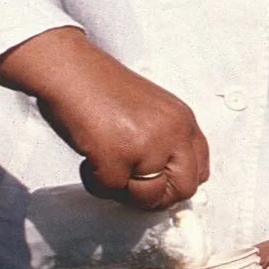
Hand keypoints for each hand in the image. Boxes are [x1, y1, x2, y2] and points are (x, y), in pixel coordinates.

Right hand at [0, 27, 208, 209]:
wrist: (69, 71)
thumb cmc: (100, 88)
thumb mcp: (152, 111)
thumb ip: (165, 140)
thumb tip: (165, 178)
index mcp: (183, 120)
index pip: (199, 168)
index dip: (177, 184)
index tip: (157, 186)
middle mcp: (173, 132)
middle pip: (183, 189)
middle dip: (156, 198)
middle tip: (130, 187)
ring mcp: (147, 145)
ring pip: (148, 197)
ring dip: (124, 191)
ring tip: (106, 166)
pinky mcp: (117, 156)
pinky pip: (111, 190)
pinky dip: (95, 182)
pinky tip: (89, 159)